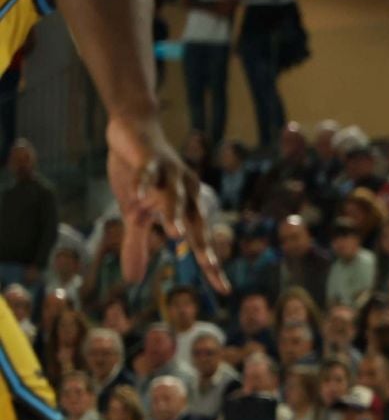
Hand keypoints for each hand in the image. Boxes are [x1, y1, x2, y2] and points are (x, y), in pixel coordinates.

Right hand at [107, 116, 226, 293]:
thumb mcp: (135, 214)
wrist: (134, 129)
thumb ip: (138, 245)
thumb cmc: (140, 175)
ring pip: (174, 196)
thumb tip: (134, 280)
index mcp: (186, 207)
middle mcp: (185, 191)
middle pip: (196, 221)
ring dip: (174, 214)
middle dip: (203, 245)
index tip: (223, 290)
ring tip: (176, 235)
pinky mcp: (148, 158)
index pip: (201, 240)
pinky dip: (144, 184)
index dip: (210, 264)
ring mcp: (168, 173)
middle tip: (211, 269)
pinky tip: (139, 197)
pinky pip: (147, 173)